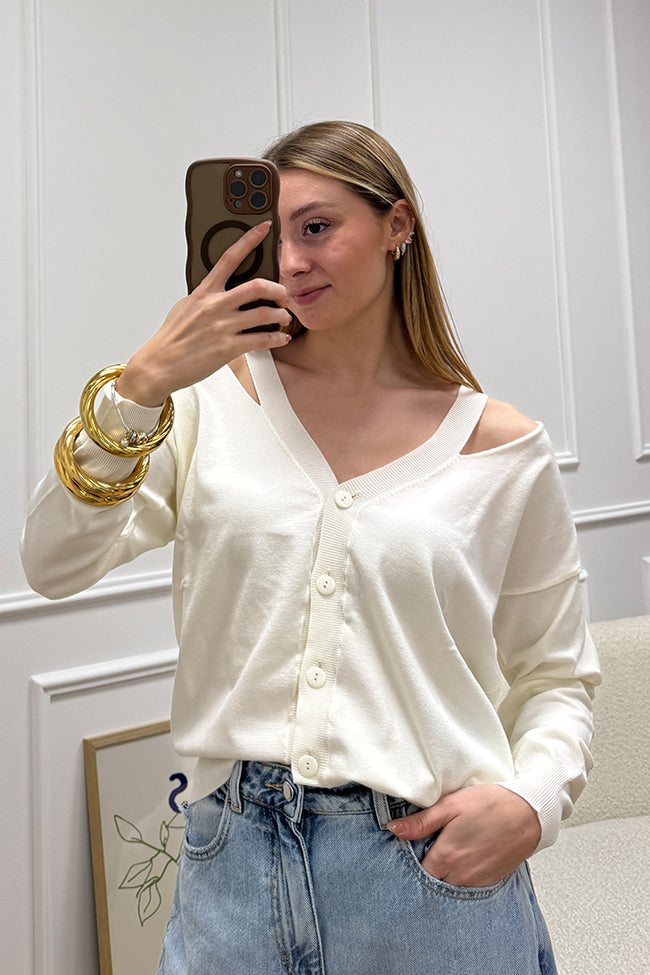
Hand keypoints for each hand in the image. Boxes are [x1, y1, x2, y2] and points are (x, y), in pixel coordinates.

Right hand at [116, 222, 292, 405]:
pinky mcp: (228, 348)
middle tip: (283, 295)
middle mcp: (215, 305)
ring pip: (265, 314)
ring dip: (281, 315)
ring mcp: (222, 326)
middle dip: (278, 289)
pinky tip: (281, 338)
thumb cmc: (172, 337)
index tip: (264, 229)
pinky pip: (262, 340)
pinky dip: (276, 338)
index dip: (249, 240)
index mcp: (205, 291)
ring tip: (284, 318)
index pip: (229, 258)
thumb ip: (205, 296)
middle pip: (258, 286)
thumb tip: (219, 291)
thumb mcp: (185, 306)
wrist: (160, 364)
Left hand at [387, 784, 540, 886]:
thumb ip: (421, 822)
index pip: (416, 874)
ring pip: (449, 886)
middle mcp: (459, 876)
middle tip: (427, 849)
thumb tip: (393, 829)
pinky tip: (463, 858)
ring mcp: (476, 882)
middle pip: (432, 882)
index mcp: (446, 857)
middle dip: (426, 870)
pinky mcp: (489, 882)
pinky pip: (467, 886)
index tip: (411, 849)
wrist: (529, 814)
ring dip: (444, 874)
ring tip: (447, 851)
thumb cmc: (490, 805)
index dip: (409, 863)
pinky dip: (460, 877)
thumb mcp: (451, 805)